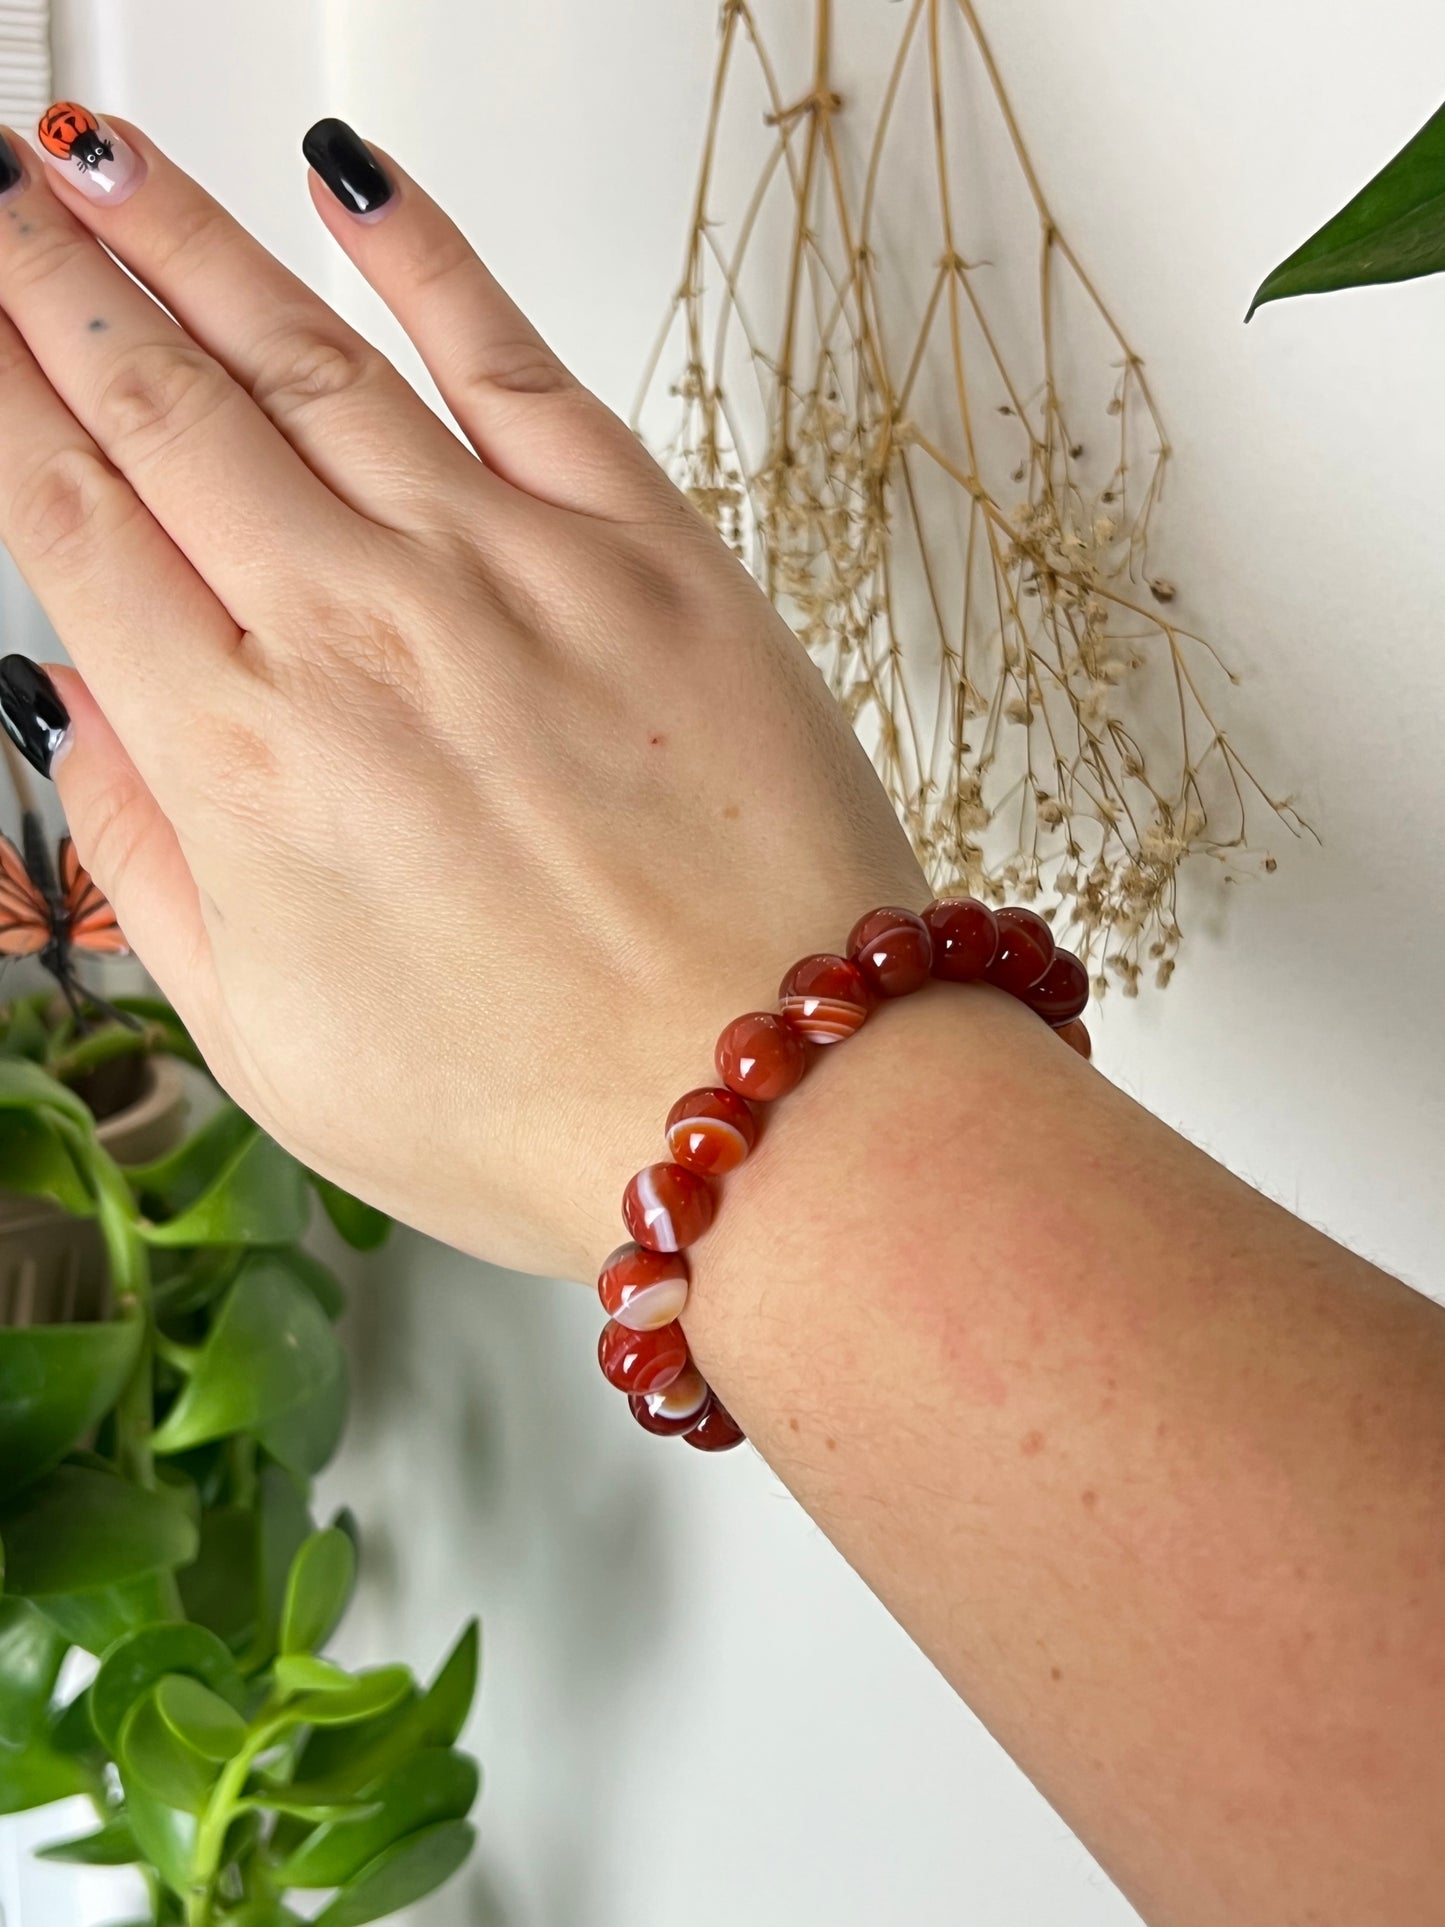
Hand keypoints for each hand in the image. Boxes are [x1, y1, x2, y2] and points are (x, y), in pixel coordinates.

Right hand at [0, 113, 922, 1279]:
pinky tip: (346, 178)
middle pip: (159, 402)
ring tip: (93, 155)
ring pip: (305, 355)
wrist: (773, 1102)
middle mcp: (358, 631)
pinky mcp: (647, 552)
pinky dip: (423, 256)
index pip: (68, 516)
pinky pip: (513, 362)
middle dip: (48, 272)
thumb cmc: (537, 1101)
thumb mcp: (269, 1040)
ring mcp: (507, 572)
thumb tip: (65, 702)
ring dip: (183, 235)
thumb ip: (145, 857)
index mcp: (246, 757)